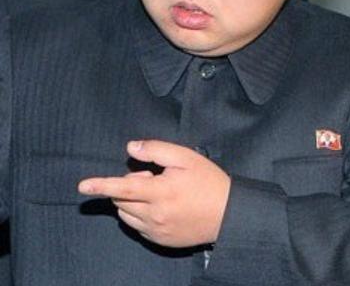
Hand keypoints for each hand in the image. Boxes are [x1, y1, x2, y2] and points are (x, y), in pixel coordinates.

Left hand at [78, 140, 230, 247]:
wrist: (228, 213)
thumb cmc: (208, 181)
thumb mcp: (187, 157)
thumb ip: (157, 150)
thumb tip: (131, 147)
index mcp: (160, 191)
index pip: (123, 187)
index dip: (101, 185)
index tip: (82, 186)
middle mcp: (154, 214)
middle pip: (122, 199)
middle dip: (128, 184)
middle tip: (152, 176)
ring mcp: (156, 230)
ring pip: (126, 214)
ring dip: (131, 201)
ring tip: (157, 192)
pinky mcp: (159, 240)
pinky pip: (137, 226)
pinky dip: (140, 214)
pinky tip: (161, 207)